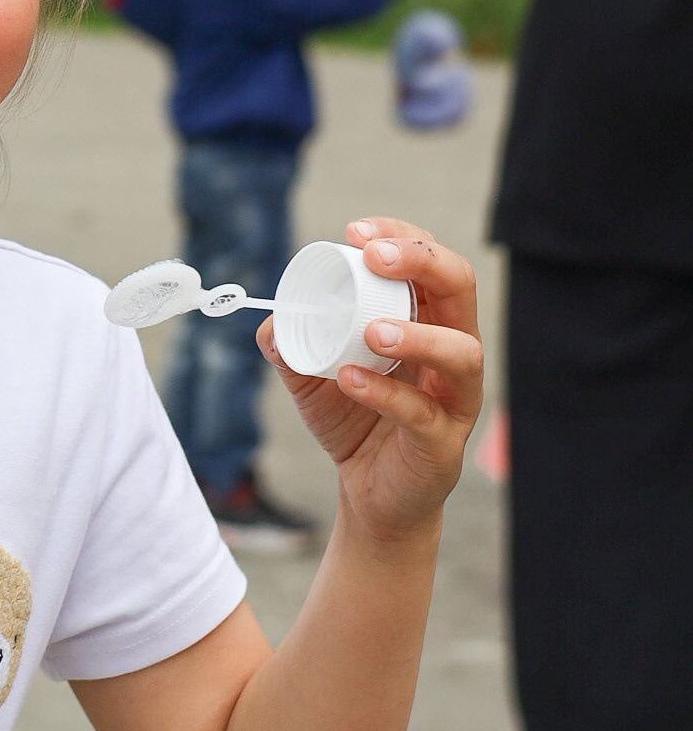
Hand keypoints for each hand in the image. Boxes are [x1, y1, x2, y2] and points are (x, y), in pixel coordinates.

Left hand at [260, 219, 481, 545]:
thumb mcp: (311, 379)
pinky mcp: (443, 443)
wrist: (371, 497)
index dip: (401, 237)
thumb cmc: (353, 422)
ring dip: (418, 334)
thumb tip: (268, 323)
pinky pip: (424, 414)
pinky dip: (386, 394)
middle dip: (422, 262)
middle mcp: (451, 351)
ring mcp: (455, 398)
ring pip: (462, 352)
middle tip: (375, 258)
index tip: (356, 233)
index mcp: (427, 322)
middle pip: (460, 289)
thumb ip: (291, 348)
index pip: (430, 263)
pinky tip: (351, 380)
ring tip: (373, 331)